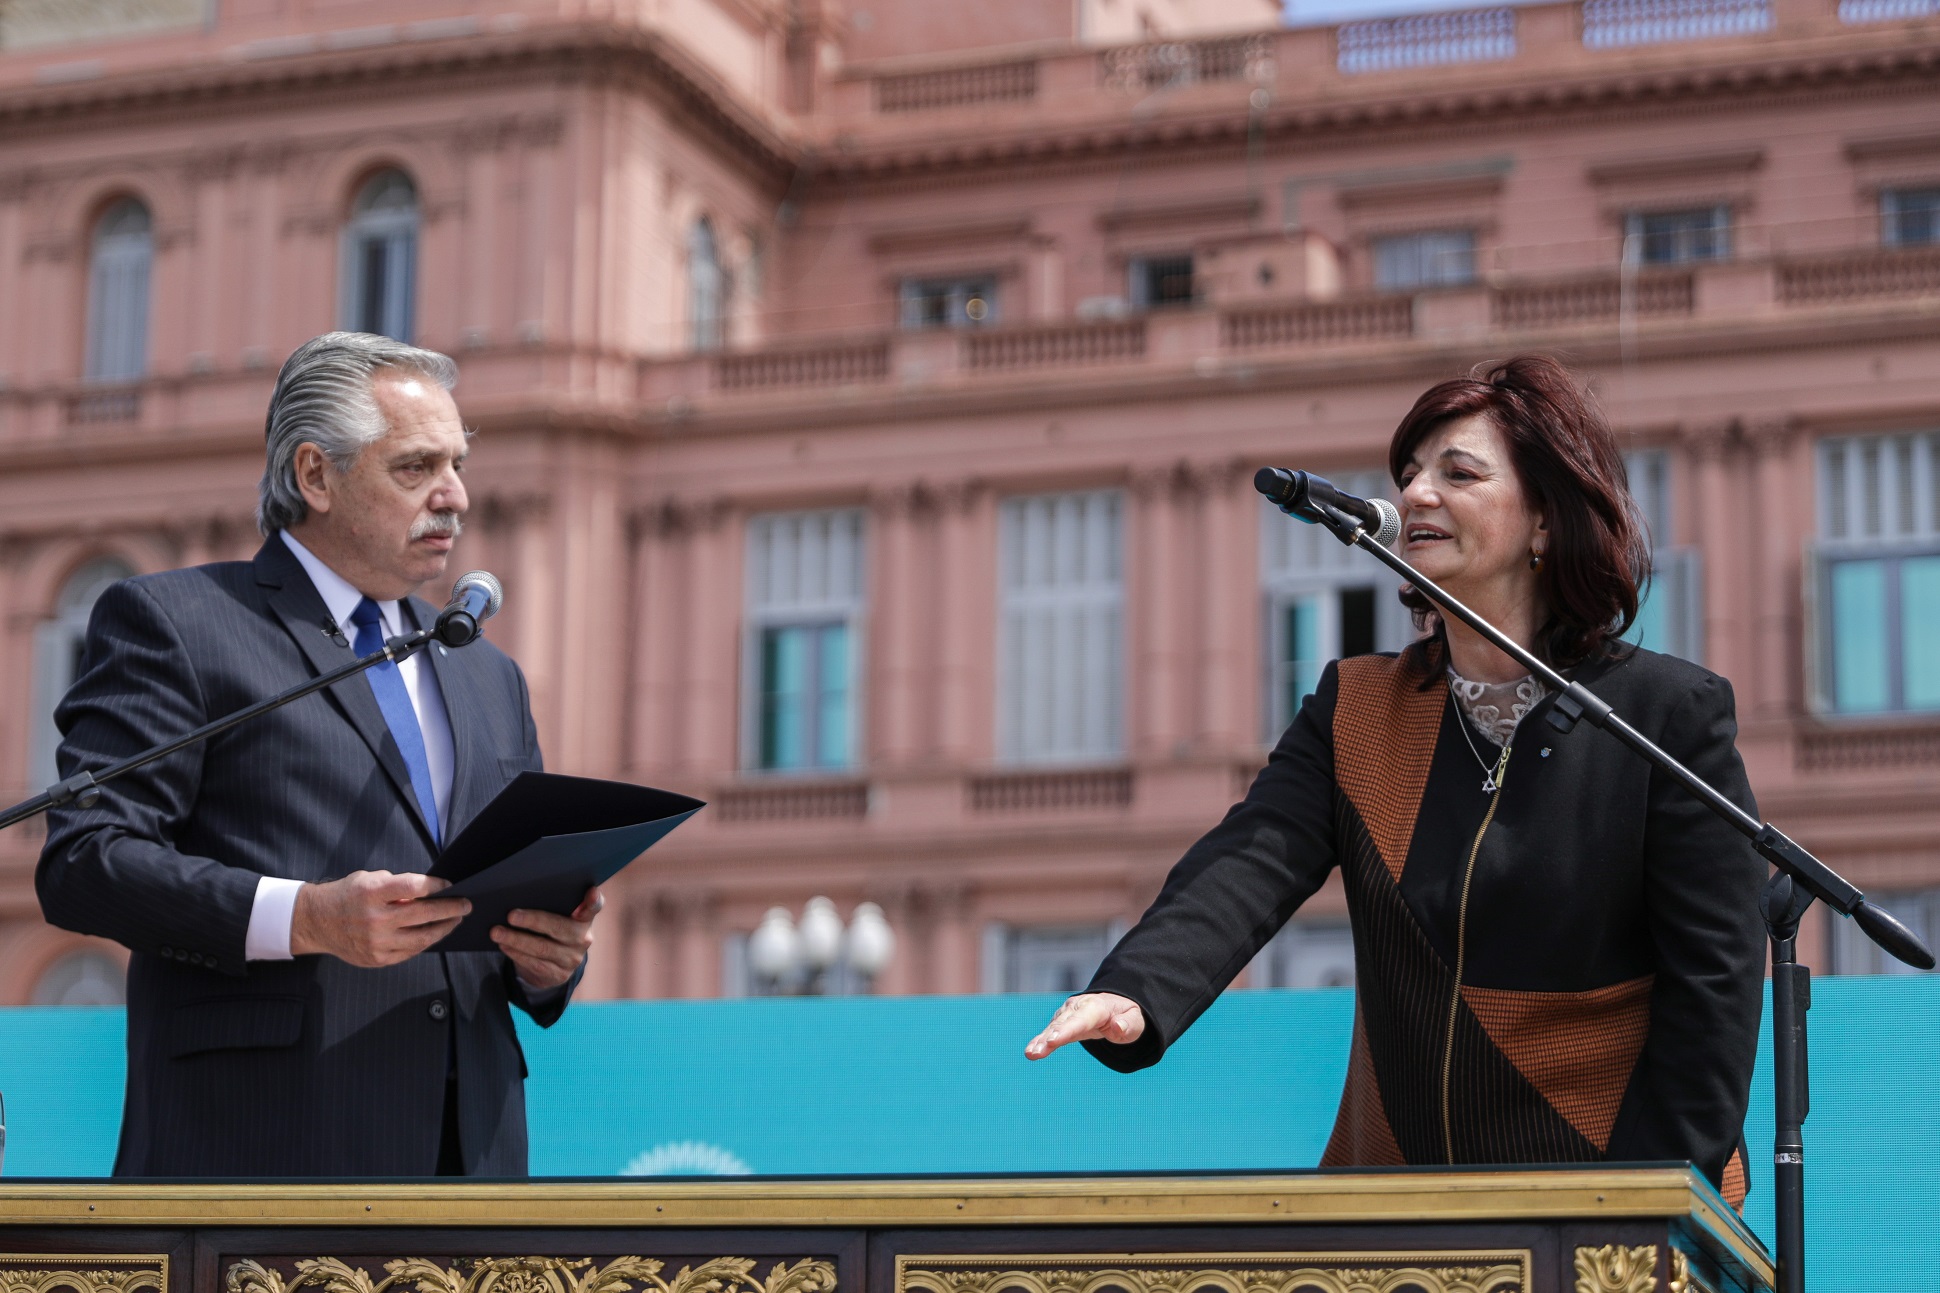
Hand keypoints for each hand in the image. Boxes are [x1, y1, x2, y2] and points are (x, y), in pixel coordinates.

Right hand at [290, 871, 468, 966]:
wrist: (316, 922)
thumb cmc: (346, 896)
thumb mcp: (368, 879)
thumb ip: (397, 885)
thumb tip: (430, 891)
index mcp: (372, 893)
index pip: (414, 887)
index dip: (436, 886)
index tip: (450, 886)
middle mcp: (374, 919)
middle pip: (424, 914)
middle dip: (451, 908)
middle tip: (466, 904)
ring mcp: (376, 942)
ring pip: (422, 937)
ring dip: (444, 928)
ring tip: (455, 920)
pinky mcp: (377, 958)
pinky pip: (410, 952)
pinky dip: (425, 942)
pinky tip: (433, 933)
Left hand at [491, 886, 602, 991]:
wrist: (557, 965)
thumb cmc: (554, 931)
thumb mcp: (560, 918)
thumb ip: (555, 906)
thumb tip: (523, 895)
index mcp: (585, 919)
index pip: (594, 908)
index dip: (594, 901)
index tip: (592, 892)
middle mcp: (583, 939)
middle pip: (558, 928)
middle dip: (533, 921)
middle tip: (511, 915)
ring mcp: (572, 959)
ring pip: (542, 948)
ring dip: (516, 940)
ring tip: (497, 932)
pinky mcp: (559, 975)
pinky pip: (534, 963)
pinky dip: (516, 953)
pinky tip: (504, 945)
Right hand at [1024, 991, 1144, 1059]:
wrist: (1115, 1005)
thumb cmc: (1127, 1015)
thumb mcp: (1136, 1020)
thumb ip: (1128, 1024)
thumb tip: (1118, 1027)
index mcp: (1097, 1007)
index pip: (1081, 1020)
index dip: (1066, 1030)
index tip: (1053, 1040)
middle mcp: (1078, 1007)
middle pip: (1063, 1024)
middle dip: (1050, 1037)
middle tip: (1036, 1051)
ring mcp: (1068, 1013)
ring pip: (1054, 1028)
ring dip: (1041, 1040)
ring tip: (1030, 1053)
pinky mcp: (1062, 1021)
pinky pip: (1050, 1032)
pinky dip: (1040, 1041)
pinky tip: (1031, 1051)